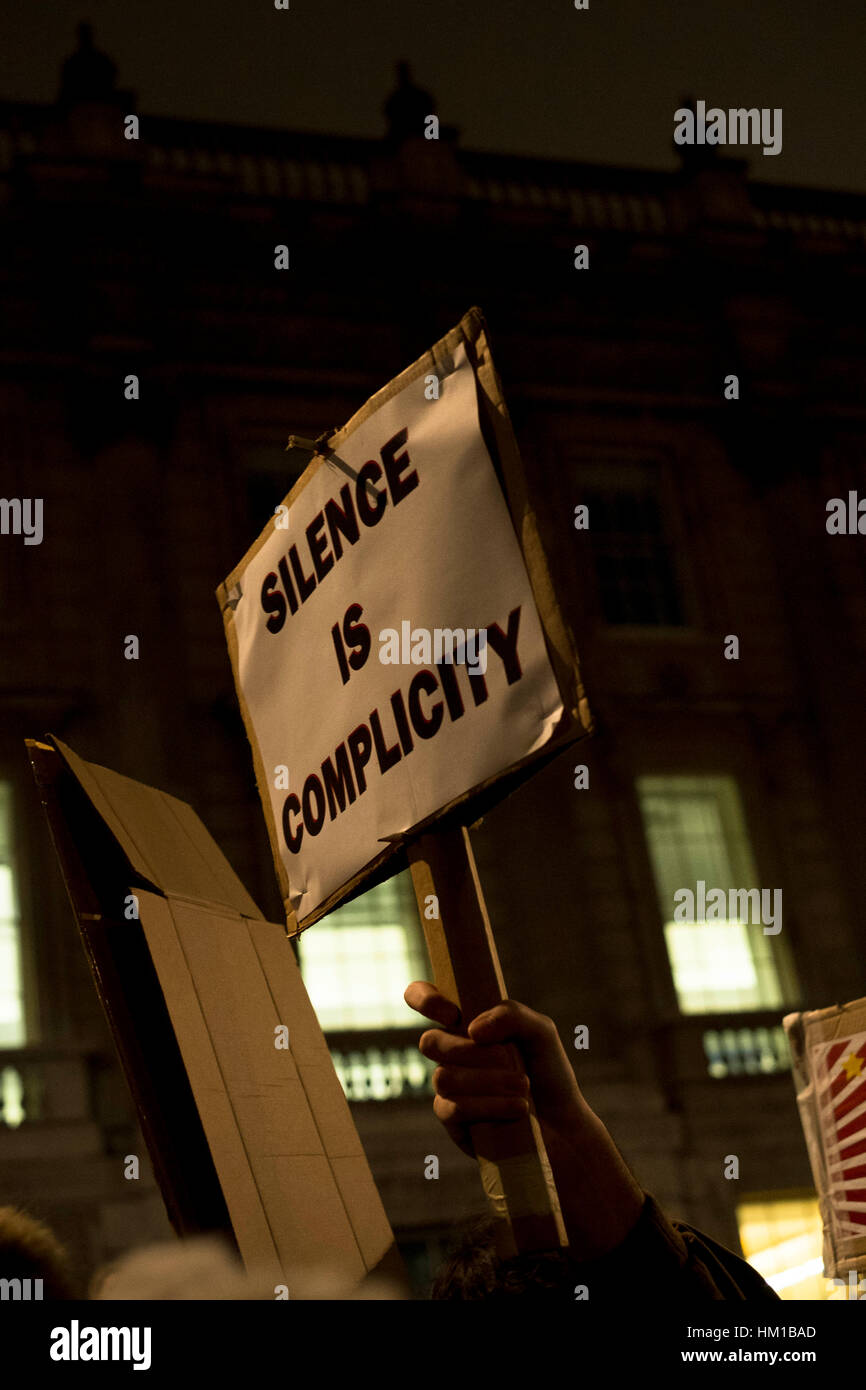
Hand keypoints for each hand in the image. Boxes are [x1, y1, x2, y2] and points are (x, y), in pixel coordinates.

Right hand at [404, 981, 645, 1259]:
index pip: (424, 998)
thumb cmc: (548, 1073)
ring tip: (524, 1088)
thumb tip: (471, 1030)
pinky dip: (490, 1105)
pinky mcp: (453, 1120)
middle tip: (508, 1058)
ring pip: (444, 1077)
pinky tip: (518, 1108)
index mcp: (466, 1023)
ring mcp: (448, 1087)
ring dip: (490, 1081)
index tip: (453, 1014)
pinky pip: (454, 1108)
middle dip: (469, 1052)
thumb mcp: (541, 1032)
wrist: (563, 1124)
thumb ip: (511, 1015)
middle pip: (429, 1042)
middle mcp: (451, 1053)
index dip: (426, 999)